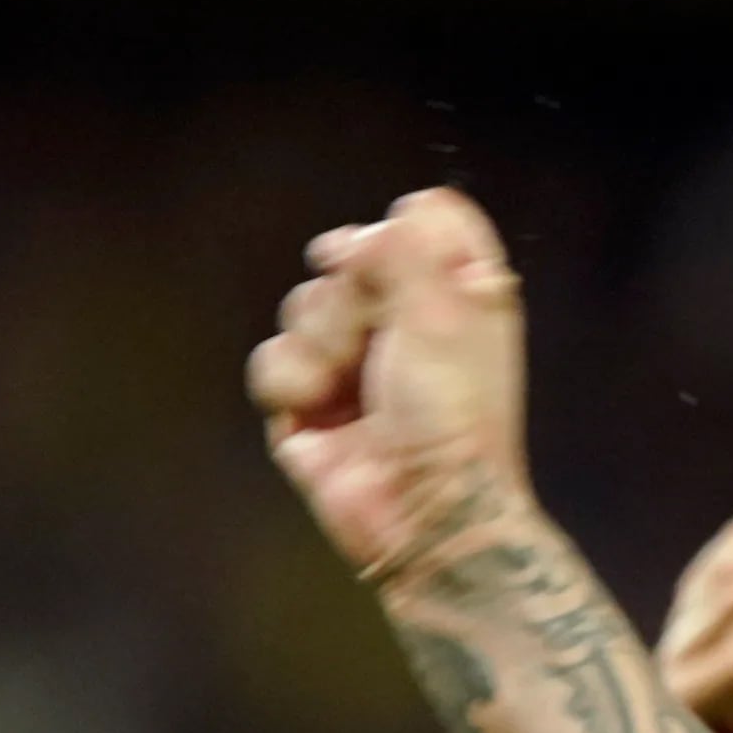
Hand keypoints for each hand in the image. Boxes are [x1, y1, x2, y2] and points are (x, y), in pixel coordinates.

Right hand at [248, 188, 534, 589]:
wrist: (423, 512)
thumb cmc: (453, 418)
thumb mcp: (442, 313)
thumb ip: (404, 248)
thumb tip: (364, 234)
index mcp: (459, 293)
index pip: (420, 219)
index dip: (397, 234)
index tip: (392, 256)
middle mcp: (408, 321)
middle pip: (345, 256)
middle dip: (348, 298)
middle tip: (378, 343)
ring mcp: (354, 361)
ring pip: (302, 305)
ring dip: (320, 344)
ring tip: (350, 389)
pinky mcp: (309, 403)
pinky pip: (273, 359)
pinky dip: (290, 384)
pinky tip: (316, 415)